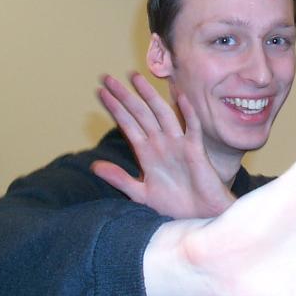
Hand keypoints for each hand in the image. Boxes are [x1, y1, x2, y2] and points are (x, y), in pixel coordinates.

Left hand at [91, 73, 234, 217]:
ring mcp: (178, 145)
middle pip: (140, 114)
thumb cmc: (174, 206)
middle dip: (124, 96)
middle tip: (107, 77)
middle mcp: (161, 144)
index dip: (115, 108)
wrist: (201, 217)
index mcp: (147, 153)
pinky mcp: (195, 150)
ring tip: (134, 78)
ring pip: (162, 114)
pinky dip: (186, 112)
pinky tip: (178, 96)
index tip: (100, 92)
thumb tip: (94, 166)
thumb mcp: (141, 193)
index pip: (128, 124)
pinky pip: (191, 127)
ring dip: (149, 96)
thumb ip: (119, 178)